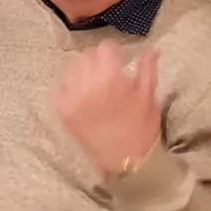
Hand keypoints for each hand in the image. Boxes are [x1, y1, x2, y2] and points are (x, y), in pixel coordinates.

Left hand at [51, 43, 162, 175]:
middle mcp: (88, 85)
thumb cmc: (142, 129)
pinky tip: (80, 96)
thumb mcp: (148, 97)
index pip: (105, 48)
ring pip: (71, 68)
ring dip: (82, 71)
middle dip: (98, 60)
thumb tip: (151, 50)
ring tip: (93, 84)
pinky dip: (68, 88)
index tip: (118, 60)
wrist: (126, 163)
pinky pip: (59, 88)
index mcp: (111, 78)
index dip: (113, 52)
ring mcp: (72, 98)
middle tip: (107, 73)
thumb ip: (147, 70)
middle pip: (86, 55)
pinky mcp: (62, 111)